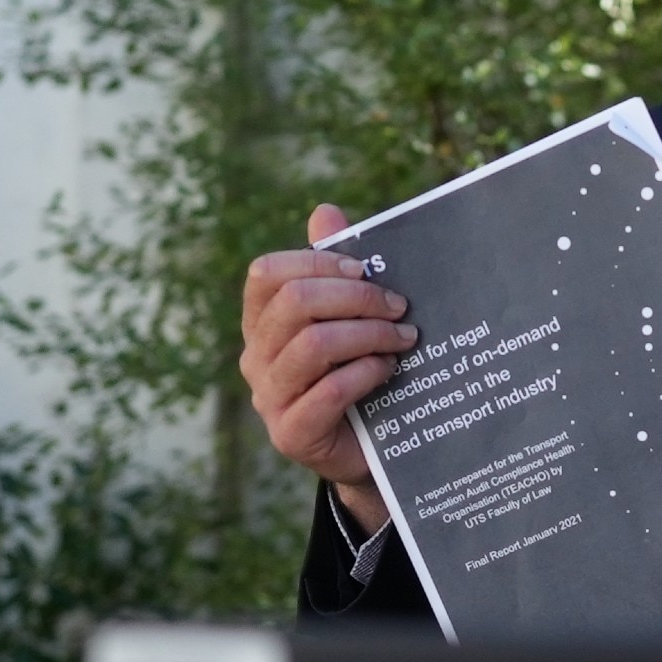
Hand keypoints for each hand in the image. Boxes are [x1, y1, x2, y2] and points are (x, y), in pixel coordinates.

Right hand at [240, 204, 412, 527]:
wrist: (373, 450)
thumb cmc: (361, 372)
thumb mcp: (352, 317)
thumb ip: (337, 267)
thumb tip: (324, 211)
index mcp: (264, 322)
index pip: (267, 274)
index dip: (317, 263)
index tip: (366, 269)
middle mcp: (257, 357)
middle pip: (294, 304)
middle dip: (356, 298)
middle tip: (399, 307)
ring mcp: (269, 398)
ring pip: (312, 345)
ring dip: (369, 335)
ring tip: (404, 339)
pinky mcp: (291, 434)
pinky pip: (327, 392)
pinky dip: (365, 373)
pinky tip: (389, 371)